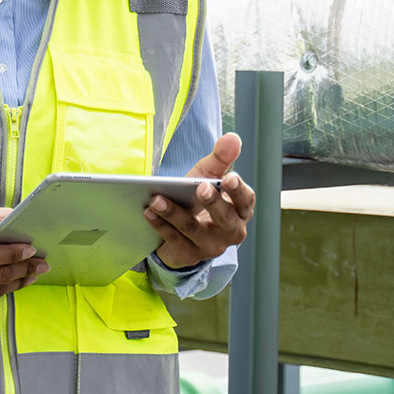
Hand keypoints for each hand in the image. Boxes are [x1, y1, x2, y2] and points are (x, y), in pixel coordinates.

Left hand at [147, 133, 257, 269]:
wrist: (181, 232)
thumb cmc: (198, 199)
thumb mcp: (207, 177)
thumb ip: (219, 158)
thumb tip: (234, 138)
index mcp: (240, 211)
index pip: (246, 201)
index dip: (238, 191)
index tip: (229, 178)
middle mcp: (230, 231)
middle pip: (225, 219)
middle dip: (212, 203)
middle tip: (200, 187)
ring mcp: (211, 246)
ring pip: (193, 229)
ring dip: (174, 213)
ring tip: (156, 199)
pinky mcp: (190, 255)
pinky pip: (174, 239)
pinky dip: (160, 225)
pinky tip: (148, 212)